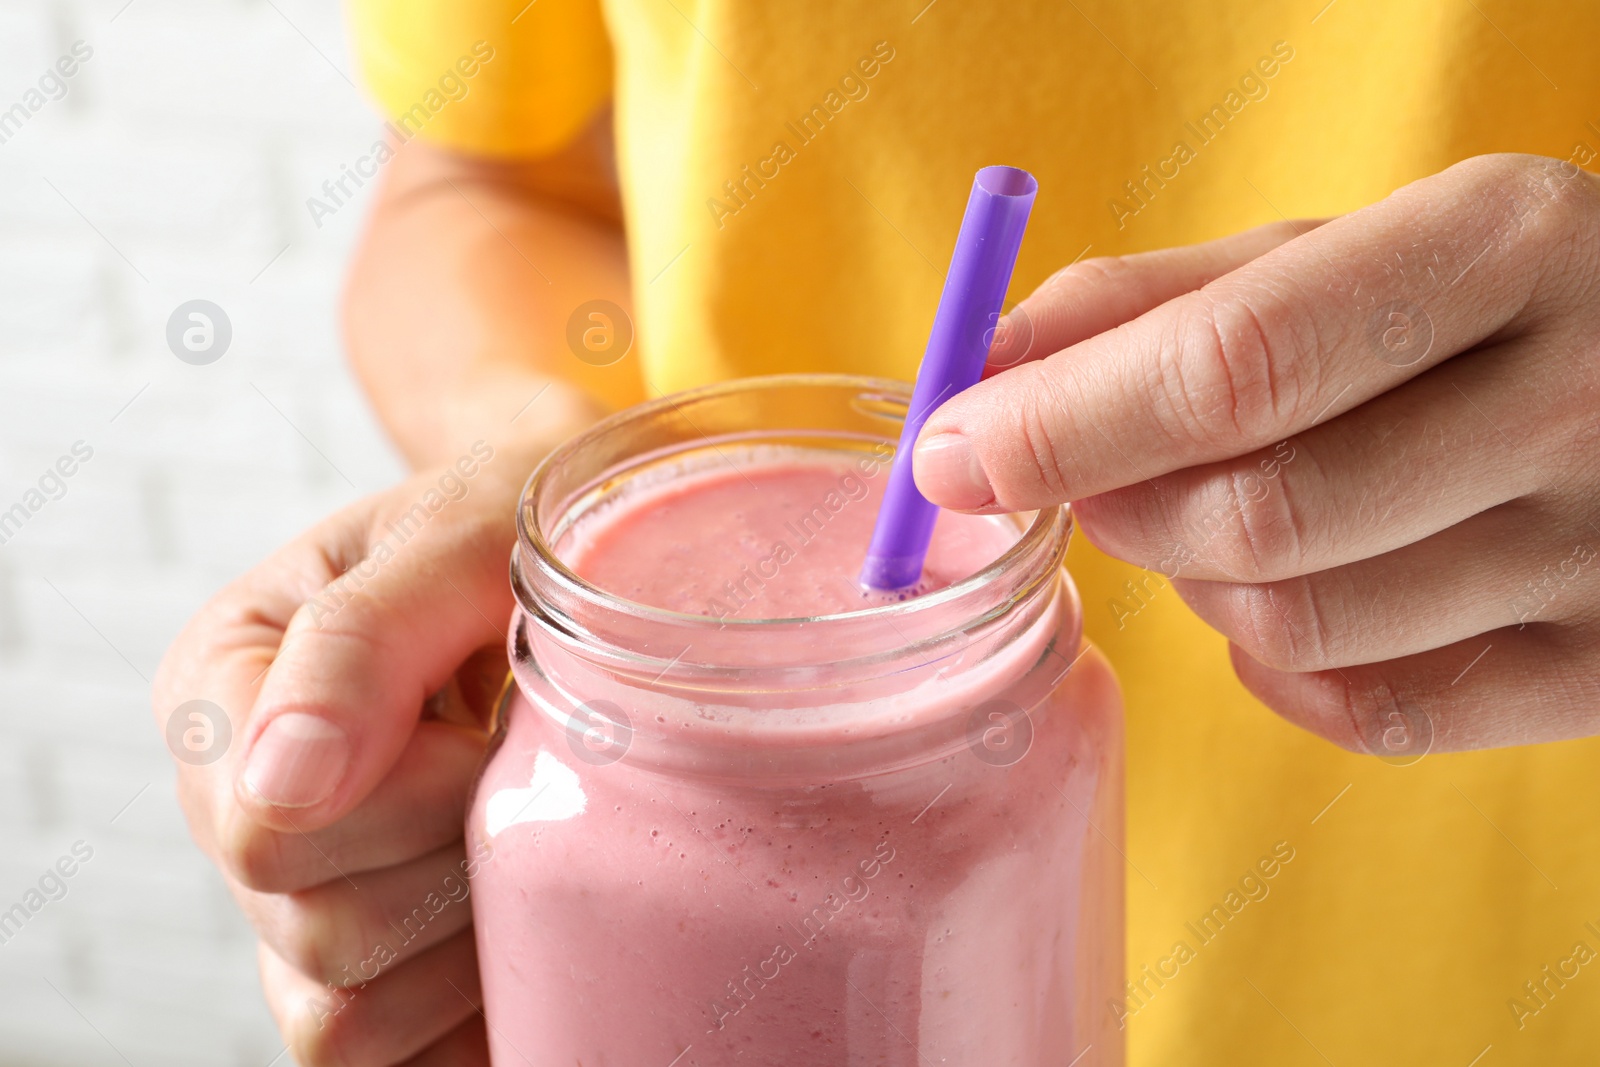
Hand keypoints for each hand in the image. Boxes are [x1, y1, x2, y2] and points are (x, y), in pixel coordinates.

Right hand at [152, 444, 545, 1065]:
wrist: (602, 555)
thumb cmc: (526, 530)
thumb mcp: (463, 531)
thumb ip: (365, 638)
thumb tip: (282, 788)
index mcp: (225, 686)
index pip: (272, 827)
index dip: (414, 796)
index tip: (496, 726)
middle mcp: (243, 806)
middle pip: (314, 931)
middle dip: (457, 858)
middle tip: (531, 771)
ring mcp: (301, 896)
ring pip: (348, 1015)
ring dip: (475, 935)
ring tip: (536, 830)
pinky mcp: (375, 967)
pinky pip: (396, 1052)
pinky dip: (477, 1006)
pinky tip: (530, 916)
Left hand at [915, 153, 1599, 755]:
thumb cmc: (1485, 305)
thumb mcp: (1350, 246)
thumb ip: (1168, 295)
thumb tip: (991, 356)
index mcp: (1508, 247)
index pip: (1231, 368)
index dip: (1061, 425)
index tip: (951, 454)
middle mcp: (1579, 400)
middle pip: (1254, 517)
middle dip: (1118, 507)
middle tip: (1088, 479)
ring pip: (1297, 626)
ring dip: (1196, 584)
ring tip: (1218, 517)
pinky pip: (1372, 714)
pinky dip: (1276, 670)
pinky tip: (1286, 597)